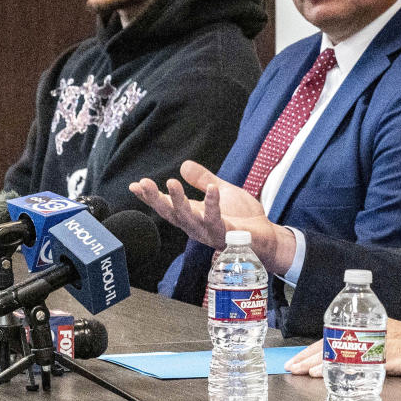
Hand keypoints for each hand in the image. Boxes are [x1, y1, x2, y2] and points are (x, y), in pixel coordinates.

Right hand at [129, 160, 296, 273]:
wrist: (266, 236)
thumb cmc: (243, 217)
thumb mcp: (222, 192)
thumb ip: (203, 179)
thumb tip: (183, 164)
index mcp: (193, 216)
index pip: (167, 206)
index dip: (150, 197)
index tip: (134, 185)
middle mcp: (196, 226)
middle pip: (170, 214)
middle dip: (155, 199)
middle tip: (143, 184)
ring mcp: (209, 232)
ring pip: (188, 219)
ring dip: (178, 201)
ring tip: (170, 182)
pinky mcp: (226, 234)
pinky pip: (216, 219)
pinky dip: (213, 203)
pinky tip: (211, 189)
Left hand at [285, 318, 400, 376]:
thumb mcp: (388, 338)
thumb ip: (367, 344)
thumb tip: (339, 358)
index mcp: (370, 324)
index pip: (335, 334)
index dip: (313, 347)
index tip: (296, 358)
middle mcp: (372, 330)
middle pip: (335, 342)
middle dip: (309, 355)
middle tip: (291, 365)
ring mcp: (381, 342)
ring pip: (343, 350)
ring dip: (319, 361)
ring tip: (303, 370)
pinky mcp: (390, 355)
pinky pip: (361, 361)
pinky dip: (342, 367)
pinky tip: (328, 373)